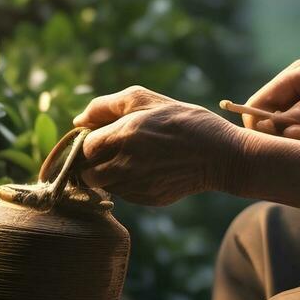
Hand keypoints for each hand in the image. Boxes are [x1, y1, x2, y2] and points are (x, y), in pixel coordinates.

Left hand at [70, 85, 244, 205]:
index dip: (87, 143)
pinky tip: (146, 171)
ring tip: (129, 160)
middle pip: (86, 173)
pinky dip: (126, 185)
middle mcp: (124, 164)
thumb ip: (106, 106)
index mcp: (121, 135)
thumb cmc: (184, 121)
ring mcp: (135, 186)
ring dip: (107, 175)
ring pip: (103, 186)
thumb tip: (78, 120)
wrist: (221, 155)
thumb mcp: (147, 100)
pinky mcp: (147, 200)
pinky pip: (124, 195)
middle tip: (109, 152)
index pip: (83, 148)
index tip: (99, 138)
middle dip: (92, 163)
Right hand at [243, 58, 299, 139]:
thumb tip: (274, 125)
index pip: (260, 101)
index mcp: (293, 80)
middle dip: (275, 131)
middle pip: (265, 124)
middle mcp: (295, 102)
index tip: (267, 129)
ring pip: (281, 140)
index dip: (256, 116)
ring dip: (292, 140)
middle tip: (298, 132)